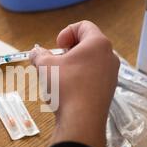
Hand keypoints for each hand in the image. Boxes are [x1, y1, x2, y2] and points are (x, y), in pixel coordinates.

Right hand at [30, 21, 119, 146]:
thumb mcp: (45, 67)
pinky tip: (67, 91)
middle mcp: (109, 57)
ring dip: (74, 65)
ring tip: (59, 77)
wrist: (81, 120)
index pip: (84, 26)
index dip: (66, 32)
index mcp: (98, 44)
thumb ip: (39, 55)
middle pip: (88, 44)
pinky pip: (94, 77)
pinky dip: (80, 78)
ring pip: (91, 62)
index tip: (56, 46)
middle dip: (69, 50)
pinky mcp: (108, 90)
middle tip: (56, 61)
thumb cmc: (65, 87)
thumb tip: (35, 52)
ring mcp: (111, 75)